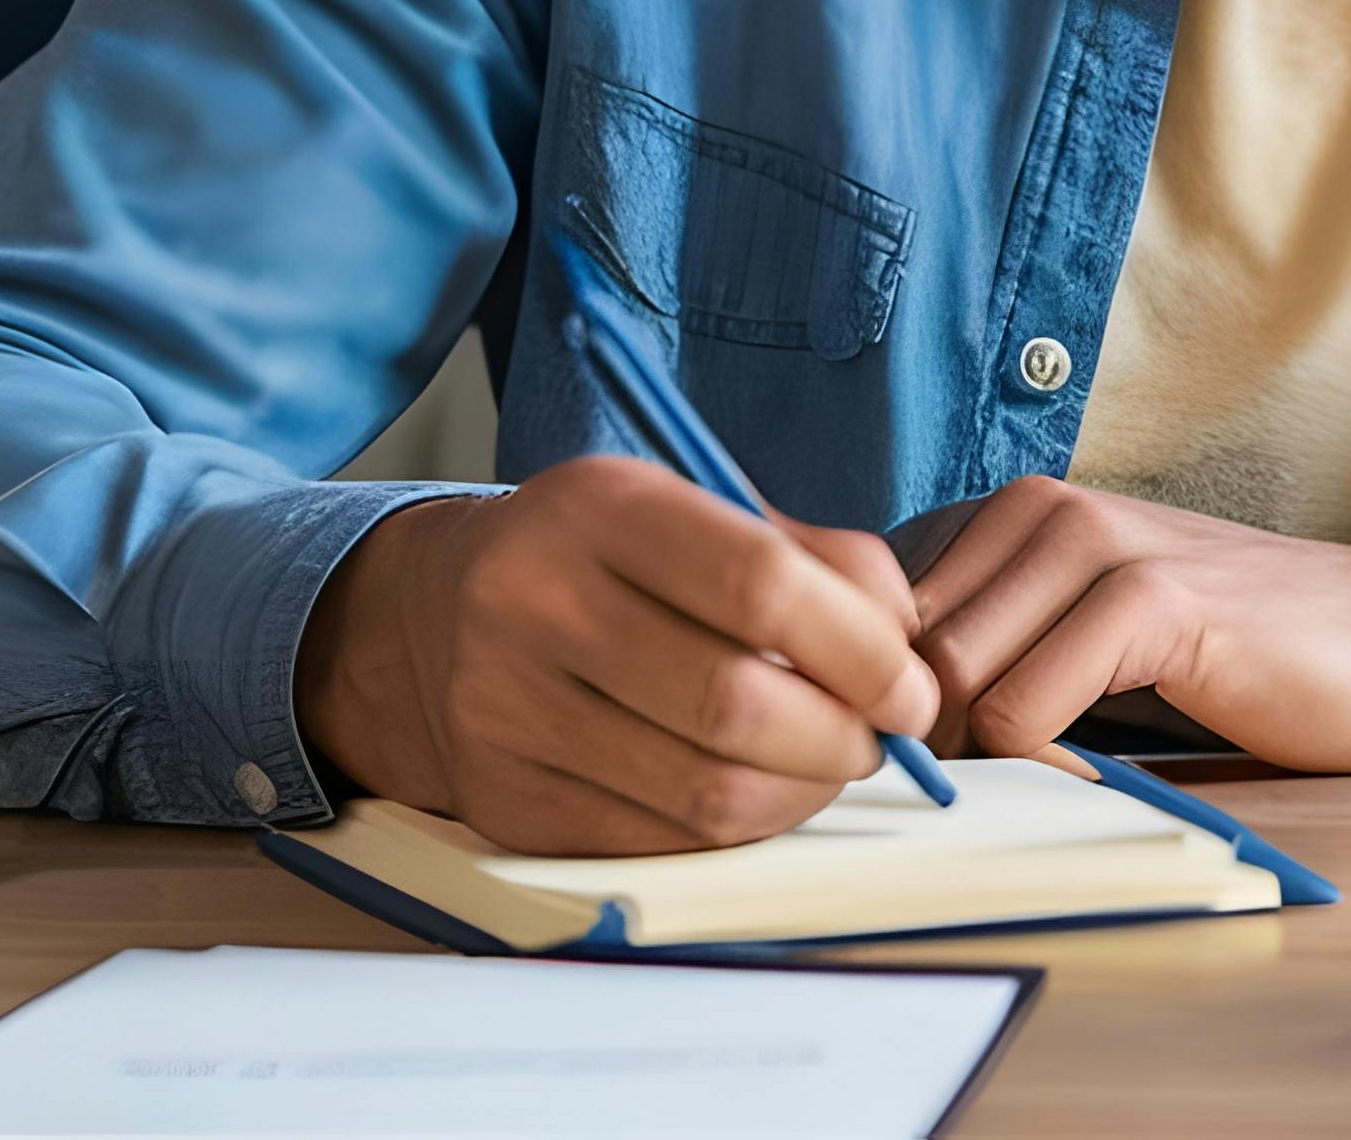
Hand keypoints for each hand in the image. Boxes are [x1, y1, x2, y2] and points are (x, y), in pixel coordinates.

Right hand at [296, 456, 938, 855]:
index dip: (862, 649)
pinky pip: (659, 843)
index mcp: (597, 507)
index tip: (911, 688)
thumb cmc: (607, 559)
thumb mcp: (700, 510)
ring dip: (800, 793)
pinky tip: (754, 794)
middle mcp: (532, 602)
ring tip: (825, 765)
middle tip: (879, 739)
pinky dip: (735, 830)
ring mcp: (504, 709)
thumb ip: (819, 561)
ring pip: (702, 791)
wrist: (439, 613)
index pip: (759, 583)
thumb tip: (906, 649)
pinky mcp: (502, 799)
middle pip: (734, 703)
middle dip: (842, 738)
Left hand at [905, 477, 1350, 768]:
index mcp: (1011, 517)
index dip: (882, 703)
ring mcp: (1095, 546)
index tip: (929, 767)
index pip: (868, 614)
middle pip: (896, 656)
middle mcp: (1037, 511)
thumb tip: (875, 726)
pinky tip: (1090, 780)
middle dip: (917, 743)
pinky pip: (1024, 712)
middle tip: (979, 796)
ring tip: (1038, 786)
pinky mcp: (1151, 601)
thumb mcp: (1087, 637)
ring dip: (972, 761)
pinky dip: (1036, 771)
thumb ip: (993, 652)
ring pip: (947, 682)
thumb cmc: (1236, 651)